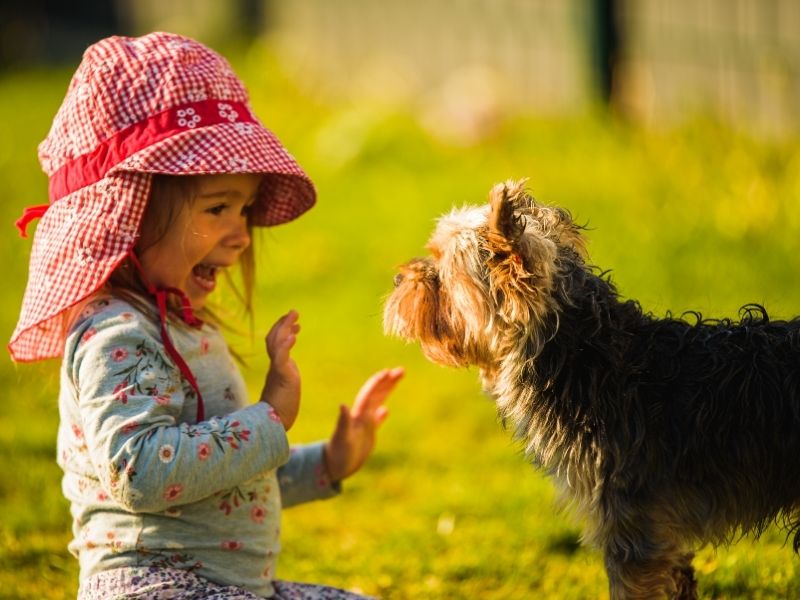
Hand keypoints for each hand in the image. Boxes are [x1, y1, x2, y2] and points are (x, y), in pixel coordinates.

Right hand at [260, 311, 300, 429]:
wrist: (272, 427)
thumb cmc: (279, 412)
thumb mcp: (285, 389)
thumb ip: (285, 378)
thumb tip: (287, 374)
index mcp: (277, 369)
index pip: (276, 345)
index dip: (283, 332)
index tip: (295, 325)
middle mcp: (275, 368)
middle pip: (274, 339)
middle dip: (284, 324)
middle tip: (294, 312)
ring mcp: (277, 372)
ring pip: (276, 345)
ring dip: (285, 328)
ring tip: (294, 315)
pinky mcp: (281, 379)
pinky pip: (281, 360)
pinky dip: (286, 346)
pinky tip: (292, 335)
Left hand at [323, 367, 403, 481]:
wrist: (332, 467)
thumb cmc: (337, 454)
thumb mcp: (342, 439)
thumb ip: (343, 422)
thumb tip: (342, 405)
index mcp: (358, 414)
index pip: (369, 393)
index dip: (378, 382)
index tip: (389, 371)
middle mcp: (361, 416)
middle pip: (376, 393)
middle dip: (388, 382)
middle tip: (401, 370)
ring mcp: (364, 424)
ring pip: (378, 402)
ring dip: (387, 391)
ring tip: (397, 380)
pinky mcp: (366, 435)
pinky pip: (376, 420)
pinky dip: (381, 414)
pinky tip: (386, 410)